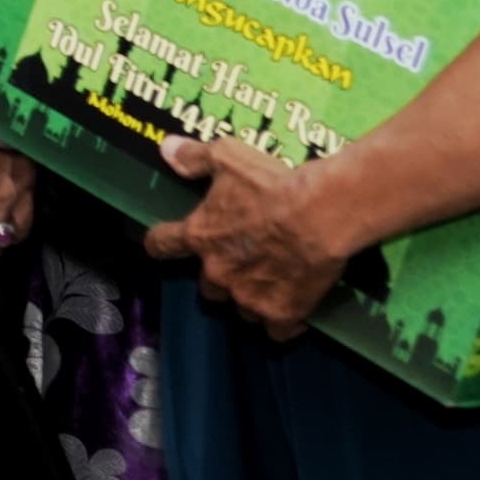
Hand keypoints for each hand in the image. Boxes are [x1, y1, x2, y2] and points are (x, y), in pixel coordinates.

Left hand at [147, 134, 342, 337]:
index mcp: (199, 236)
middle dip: (220, 276)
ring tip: (272, 284)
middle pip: (207, 286)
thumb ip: (194, 157)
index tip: (164, 244)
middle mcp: (217, 273)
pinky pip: (275, 330)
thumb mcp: (228, 157)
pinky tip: (293, 311)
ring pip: (241, 308)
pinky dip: (282, 322)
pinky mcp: (280, 314)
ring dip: (250, 298)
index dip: (160, 243)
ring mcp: (248, 298)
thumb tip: (165, 149)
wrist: (319, 215)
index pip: (160, 245)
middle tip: (242, 261)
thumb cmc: (271, 183)